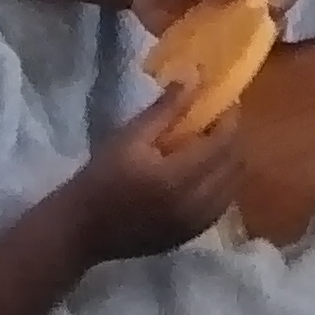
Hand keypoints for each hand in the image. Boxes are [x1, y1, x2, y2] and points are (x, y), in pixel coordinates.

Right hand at [60, 91, 246, 265]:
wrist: (80, 229)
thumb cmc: (101, 178)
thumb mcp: (130, 136)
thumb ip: (167, 109)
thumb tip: (196, 77)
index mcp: (179, 177)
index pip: (224, 144)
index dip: (231, 120)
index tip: (227, 103)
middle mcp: (194, 205)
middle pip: (234, 166)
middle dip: (233, 140)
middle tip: (220, 122)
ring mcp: (193, 225)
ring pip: (231, 189)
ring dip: (230, 164)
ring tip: (214, 146)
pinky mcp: (187, 237)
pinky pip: (219, 208)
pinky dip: (221, 188)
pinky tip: (207, 176)